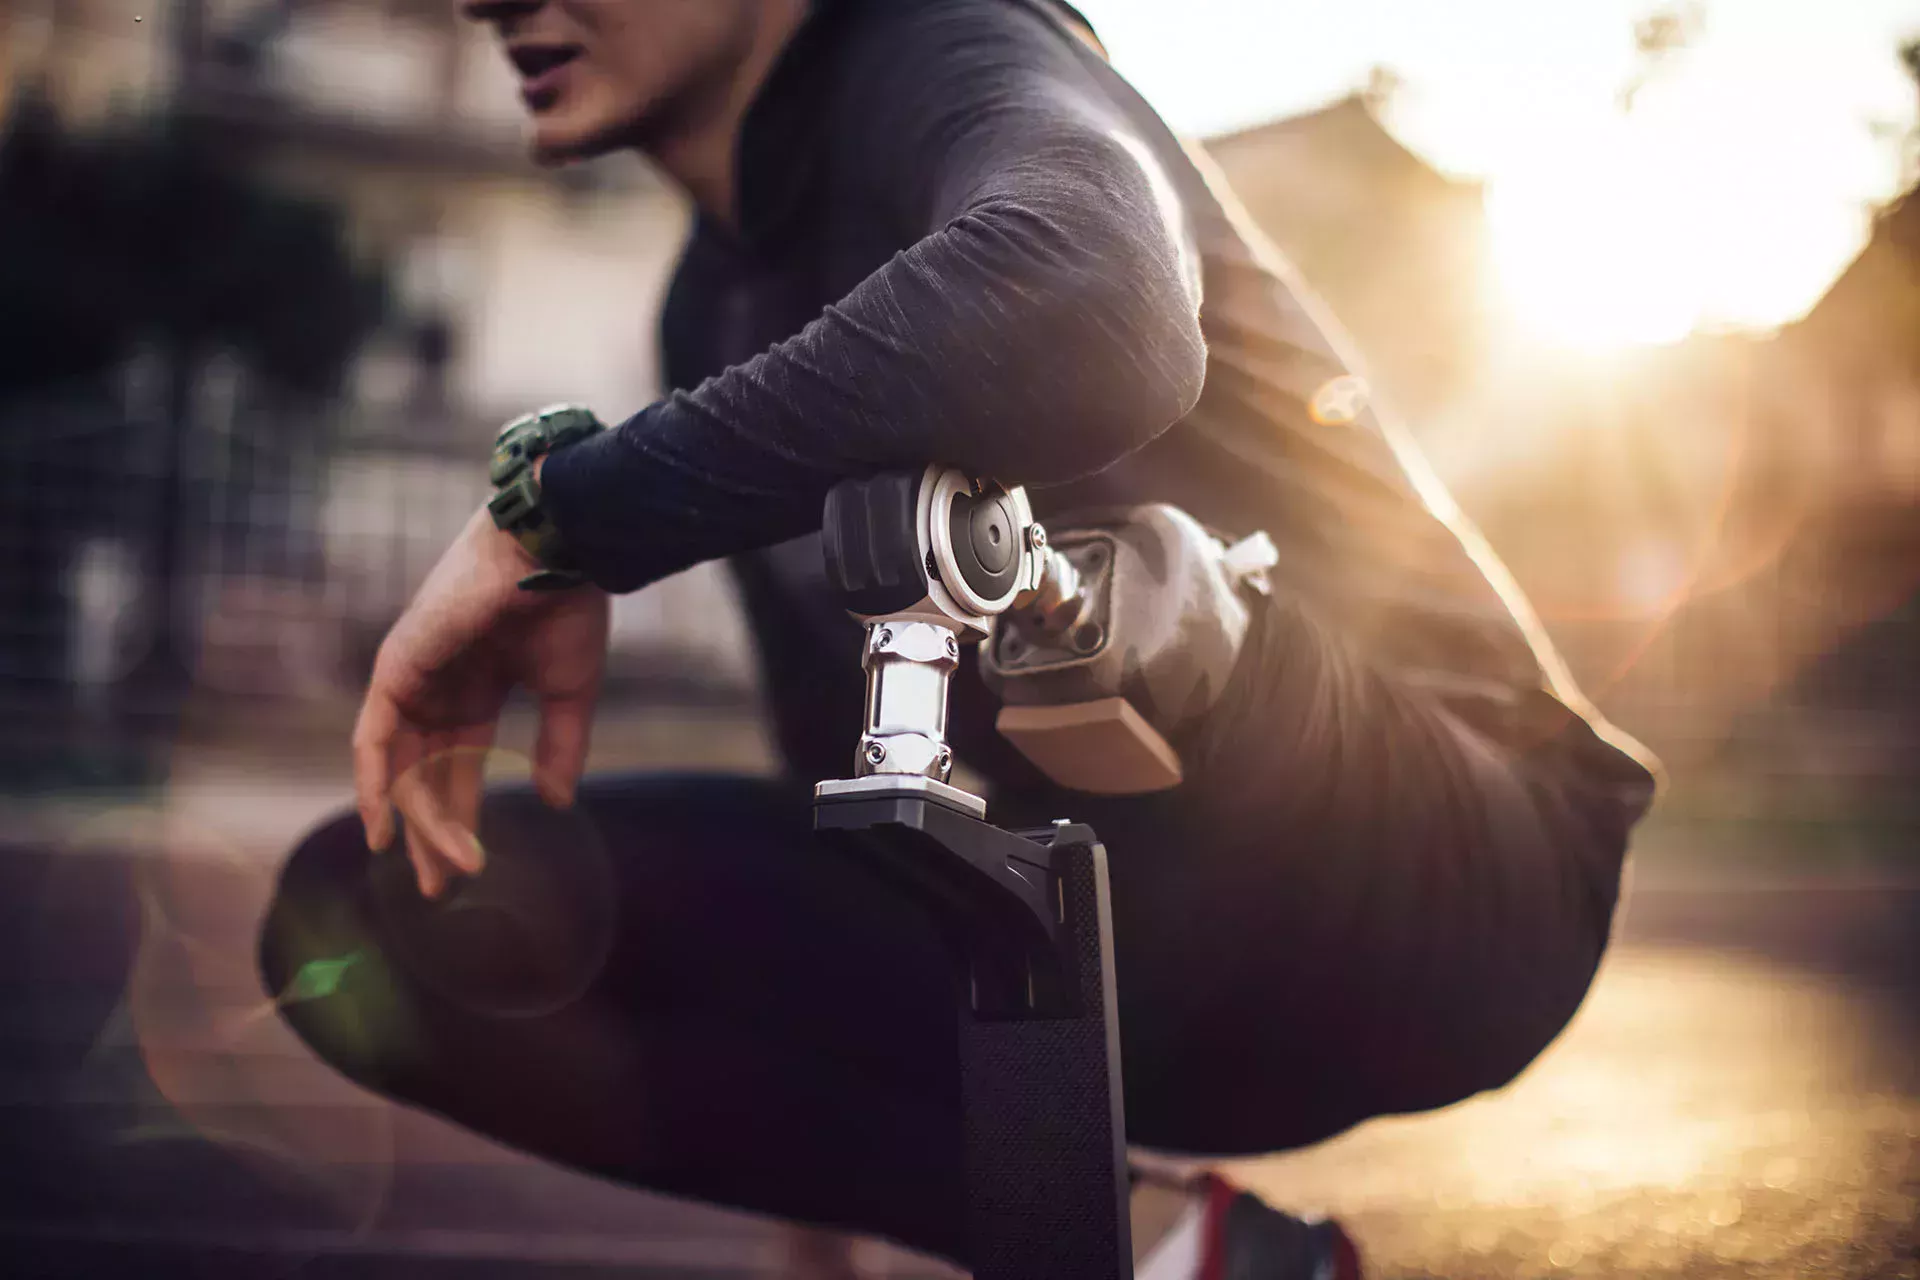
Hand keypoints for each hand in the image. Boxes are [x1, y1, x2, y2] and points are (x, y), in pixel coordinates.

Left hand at [352, 502, 610, 897]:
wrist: (556, 553)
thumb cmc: (567, 608)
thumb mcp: (569, 692)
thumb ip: (559, 747)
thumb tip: (557, 804)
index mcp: (476, 687)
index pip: (460, 766)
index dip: (462, 817)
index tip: (468, 869)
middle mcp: (438, 686)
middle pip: (425, 774)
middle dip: (432, 832)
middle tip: (440, 889)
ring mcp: (412, 676)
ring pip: (404, 765)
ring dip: (415, 820)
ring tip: (432, 872)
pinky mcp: (397, 667)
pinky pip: (375, 736)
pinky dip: (375, 781)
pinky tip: (384, 827)